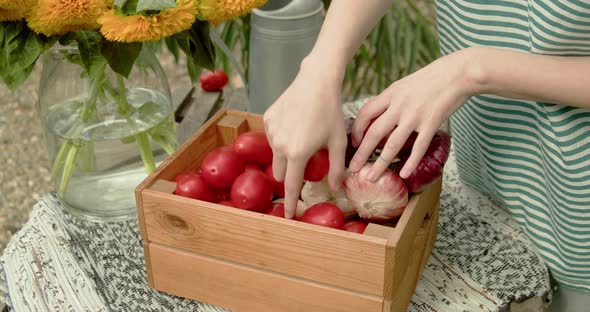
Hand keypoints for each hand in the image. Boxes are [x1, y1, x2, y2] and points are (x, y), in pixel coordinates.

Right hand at [264, 58, 347, 218]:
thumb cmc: (331, 112)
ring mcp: (271, 131)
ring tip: (303, 141)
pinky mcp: (268, 119)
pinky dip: (282, 139)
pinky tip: (296, 126)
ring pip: (276, 155)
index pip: (291, 186)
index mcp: (297, 154)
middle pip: (280, 173)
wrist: (316, 81)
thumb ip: (336, 168)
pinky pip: (273, 137)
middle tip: (304, 170)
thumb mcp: (338, 142)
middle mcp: (279, 145)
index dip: (290, 203)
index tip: (288, 216)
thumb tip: (337, 189)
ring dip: (287, 156)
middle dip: (290, 176)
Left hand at [349, 48, 478, 180]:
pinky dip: (410, 163)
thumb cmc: (433, 78)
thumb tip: (380, 113)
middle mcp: (399, 105)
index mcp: (391, 93)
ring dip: (380, 163)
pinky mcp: (431, 123)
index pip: (365, 113)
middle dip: (361, 153)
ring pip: (392, 144)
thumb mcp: (406, 84)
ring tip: (371, 177)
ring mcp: (415, 115)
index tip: (354, 143)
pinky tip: (404, 174)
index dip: (357, 130)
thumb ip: (393, 99)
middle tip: (352, 168)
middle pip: (374, 132)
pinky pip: (418, 148)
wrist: (459, 72)